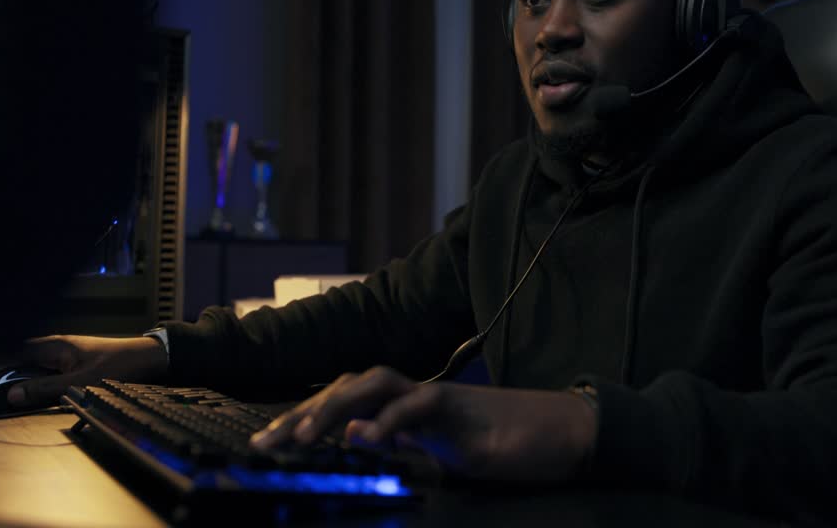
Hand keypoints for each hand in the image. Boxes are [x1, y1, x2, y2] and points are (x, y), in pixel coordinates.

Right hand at [0, 334, 168, 407]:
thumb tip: (11, 395)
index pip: (2, 355)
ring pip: (7, 361)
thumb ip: (47, 389)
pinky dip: (1, 375)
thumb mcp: (83, 381)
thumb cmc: (119, 365)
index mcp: (49, 345)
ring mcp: (51, 353)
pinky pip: (21, 366)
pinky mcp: (57, 361)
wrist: (147, 357)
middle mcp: (46, 346)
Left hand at [248, 366, 597, 481]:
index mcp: (410, 409)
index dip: (306, 417)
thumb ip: (406, 444)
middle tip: (268, 442)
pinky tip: (366, 440)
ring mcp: (441, 400)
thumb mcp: (446, 454)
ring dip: (335, 407)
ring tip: (303, 436)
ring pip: (376, 383)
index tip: (269, 442)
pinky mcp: (465, 413)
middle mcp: (419, 396)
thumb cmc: (511, 444)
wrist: (568, 432)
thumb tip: (363, 441)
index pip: (348, 403)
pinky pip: (420, 407)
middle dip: (305, 411)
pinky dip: (389, 421)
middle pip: (350, 385)